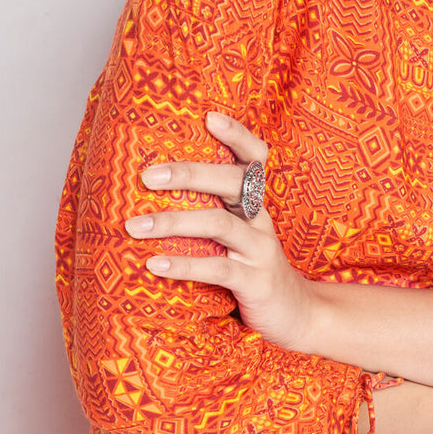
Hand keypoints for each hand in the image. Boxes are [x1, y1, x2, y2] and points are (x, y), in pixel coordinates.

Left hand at [124, 110, 316, 355]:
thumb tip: (151, 196)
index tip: (208, 118)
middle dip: (189, 174)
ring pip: (220, 223)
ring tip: (135, 226)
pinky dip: (184, 264)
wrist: (297, 315)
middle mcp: (260, 219)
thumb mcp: (238, 236)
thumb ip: (210, 214)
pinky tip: (154, 264)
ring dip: (174, 222)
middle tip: (148, 176)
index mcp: (255, 204)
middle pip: (232, 182)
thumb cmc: (253, 269)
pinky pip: (219, 269)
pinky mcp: (256, 281)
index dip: (237, 135)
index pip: (255, 158)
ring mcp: (261, 250)